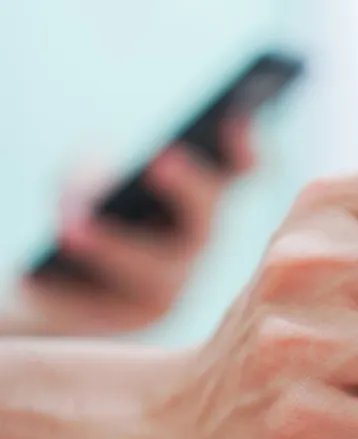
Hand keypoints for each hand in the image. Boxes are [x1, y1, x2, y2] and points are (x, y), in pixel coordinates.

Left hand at [7, 117, 257, 335]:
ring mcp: (171, 288)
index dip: (245, 148)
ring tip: (71, 227)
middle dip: (188, 188)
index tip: (234, 117)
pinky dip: (68, 292)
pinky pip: (106, 308)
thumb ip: (94, 171)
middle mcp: (196, 245)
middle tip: (159, 157)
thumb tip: (101, 184)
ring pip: (154, 271)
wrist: (52, 285)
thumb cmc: (81, 217)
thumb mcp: (83, 181)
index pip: (239, 173)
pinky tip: (30, 277)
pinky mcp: (132, 321)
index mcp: (200, 201)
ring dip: (114, 247)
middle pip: (206, 222)